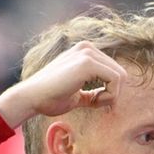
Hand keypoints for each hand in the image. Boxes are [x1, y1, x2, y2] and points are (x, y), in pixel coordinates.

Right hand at [0, 41, 129, 127]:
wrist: (31, 98)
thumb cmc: (51, 98)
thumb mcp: (78, 93)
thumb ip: (94, 91)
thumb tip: (114, 97)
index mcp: (85, 52)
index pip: (115, 72)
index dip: (112, 92)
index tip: (97, 104)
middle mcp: (87, 48)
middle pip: (122, 74)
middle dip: (113, 94)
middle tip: (97, 105)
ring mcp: (87, 53)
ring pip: (121, 77)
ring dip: (111, 96)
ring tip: (93, 103)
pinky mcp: (87, 62)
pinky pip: (116, 80)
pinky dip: (109, 96)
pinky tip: (93, 102)